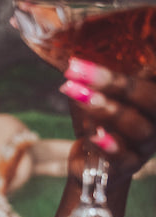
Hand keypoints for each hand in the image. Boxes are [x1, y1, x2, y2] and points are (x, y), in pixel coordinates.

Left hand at [60, 57, 155, 180]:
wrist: (93, 163)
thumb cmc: (97, 120)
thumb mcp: (97, 92)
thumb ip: (93, 75)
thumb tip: (69, 51)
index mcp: (151, 97)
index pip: (151, 76)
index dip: (131, 64)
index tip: (88, 58)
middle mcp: (155, 119)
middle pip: (149, 98)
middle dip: (114, 82)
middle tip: (76, 71)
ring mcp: (147, 144)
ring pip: (137, 126)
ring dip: (107, 110)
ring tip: (79, 96)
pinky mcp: (131, 165)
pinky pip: (125, 157)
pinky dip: (110, 146)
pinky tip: (93, 135)